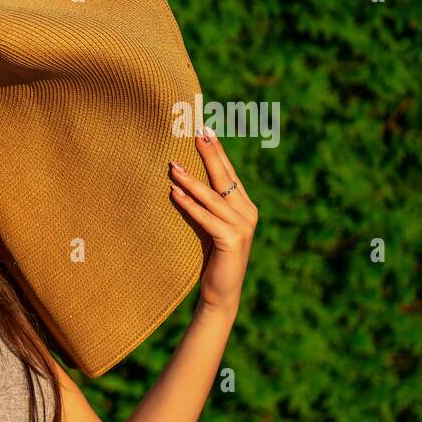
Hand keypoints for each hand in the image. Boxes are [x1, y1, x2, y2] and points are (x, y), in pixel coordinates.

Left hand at [169, 125, 257, 314]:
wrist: (221, 292)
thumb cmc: (211, 257)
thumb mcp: (209, 226)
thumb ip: (205, 205)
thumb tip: (180, 179)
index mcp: (244, 206)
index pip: (229, 173)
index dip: (217, 151)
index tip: (205, 130)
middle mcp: (248, 213)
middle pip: (225, 177)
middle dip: (210, 154)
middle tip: (196, 132)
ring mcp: (242, 227)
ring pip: (213, 197)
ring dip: (191, 181)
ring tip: (173, 165)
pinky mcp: (232, 240)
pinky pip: (206, 218)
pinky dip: (190, 205)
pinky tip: (174, 193)